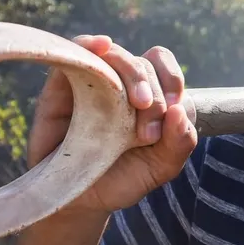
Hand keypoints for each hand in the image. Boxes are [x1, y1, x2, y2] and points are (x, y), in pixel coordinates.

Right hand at [27, 34, 197, 214]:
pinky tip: (101, 45)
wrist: (76, 201)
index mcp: (150, 97)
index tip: (172, 111)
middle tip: (148, 133)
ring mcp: (93, 82)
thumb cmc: (119, 180)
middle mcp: (122, 85)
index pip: (164, 68)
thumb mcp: (159, 168)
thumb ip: (180, 143)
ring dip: (132, 73)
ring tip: (137, 105)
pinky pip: (76, 53)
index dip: (172, 81)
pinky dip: (89, 43)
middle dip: (154, 93)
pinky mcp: (61, 86)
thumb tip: (181, 110)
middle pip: (144, 63)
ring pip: (116, 54)